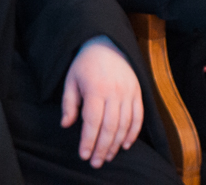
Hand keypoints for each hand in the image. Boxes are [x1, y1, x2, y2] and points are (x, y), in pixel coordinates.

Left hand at [61, 36, 143, 168]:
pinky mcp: (137, 91)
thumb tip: (66, 125)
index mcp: (96, 89)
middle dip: (102, 148)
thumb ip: (69, 104)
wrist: (107, 43)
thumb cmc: (85, 63)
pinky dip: (133, 132)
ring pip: (125, 124)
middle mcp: (114, 91)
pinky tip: (126, 144)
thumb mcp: (71, 80)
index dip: (88, 140)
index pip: (93, 121)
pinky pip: (138, 116)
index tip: (84, 155)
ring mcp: (128, 91)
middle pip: (110, 126)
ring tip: (108, 156)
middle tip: (96, 162)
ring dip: (117, 143)